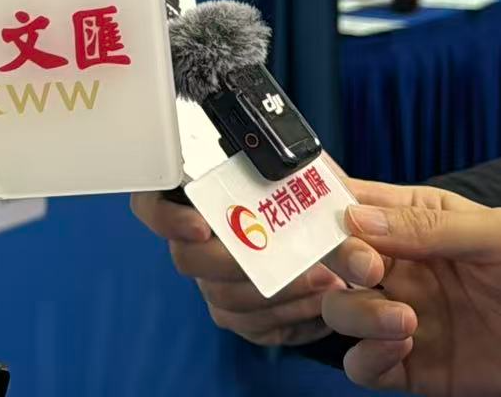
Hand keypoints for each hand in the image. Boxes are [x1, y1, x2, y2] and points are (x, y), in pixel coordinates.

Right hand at [132, 190, 343, 346]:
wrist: (347, 244)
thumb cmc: (321, 202)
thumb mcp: (315, 174)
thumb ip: (303, 176)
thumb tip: (299, 184)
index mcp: (204, 197)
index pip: (153, 203)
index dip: (165, 217)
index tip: (200, 226)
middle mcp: (200, 244)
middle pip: (187, 259)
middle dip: (238, 263)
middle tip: (290, 260)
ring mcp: (217, 283)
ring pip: (223, 299)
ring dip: (278, 293)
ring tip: (325, 279)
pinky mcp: (242, 316)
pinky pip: (252, 326)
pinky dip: (291, 316)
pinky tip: (321, 302)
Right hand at [322, 182, 500, 395]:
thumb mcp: (496, 234)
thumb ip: (426, 227)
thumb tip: (355, 218)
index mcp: (415, 222)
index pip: (352, 207)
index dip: (327, 212)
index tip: (324, 222)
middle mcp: (402, 268)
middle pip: (335, 263)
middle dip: (338, 265)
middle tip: (368, 270)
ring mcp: (404, 317)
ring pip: (342, 312)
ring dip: (356, 314)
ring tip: (403, 320)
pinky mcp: (414, 366)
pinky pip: (365, 365)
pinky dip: (367, 357)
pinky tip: (401, 345)